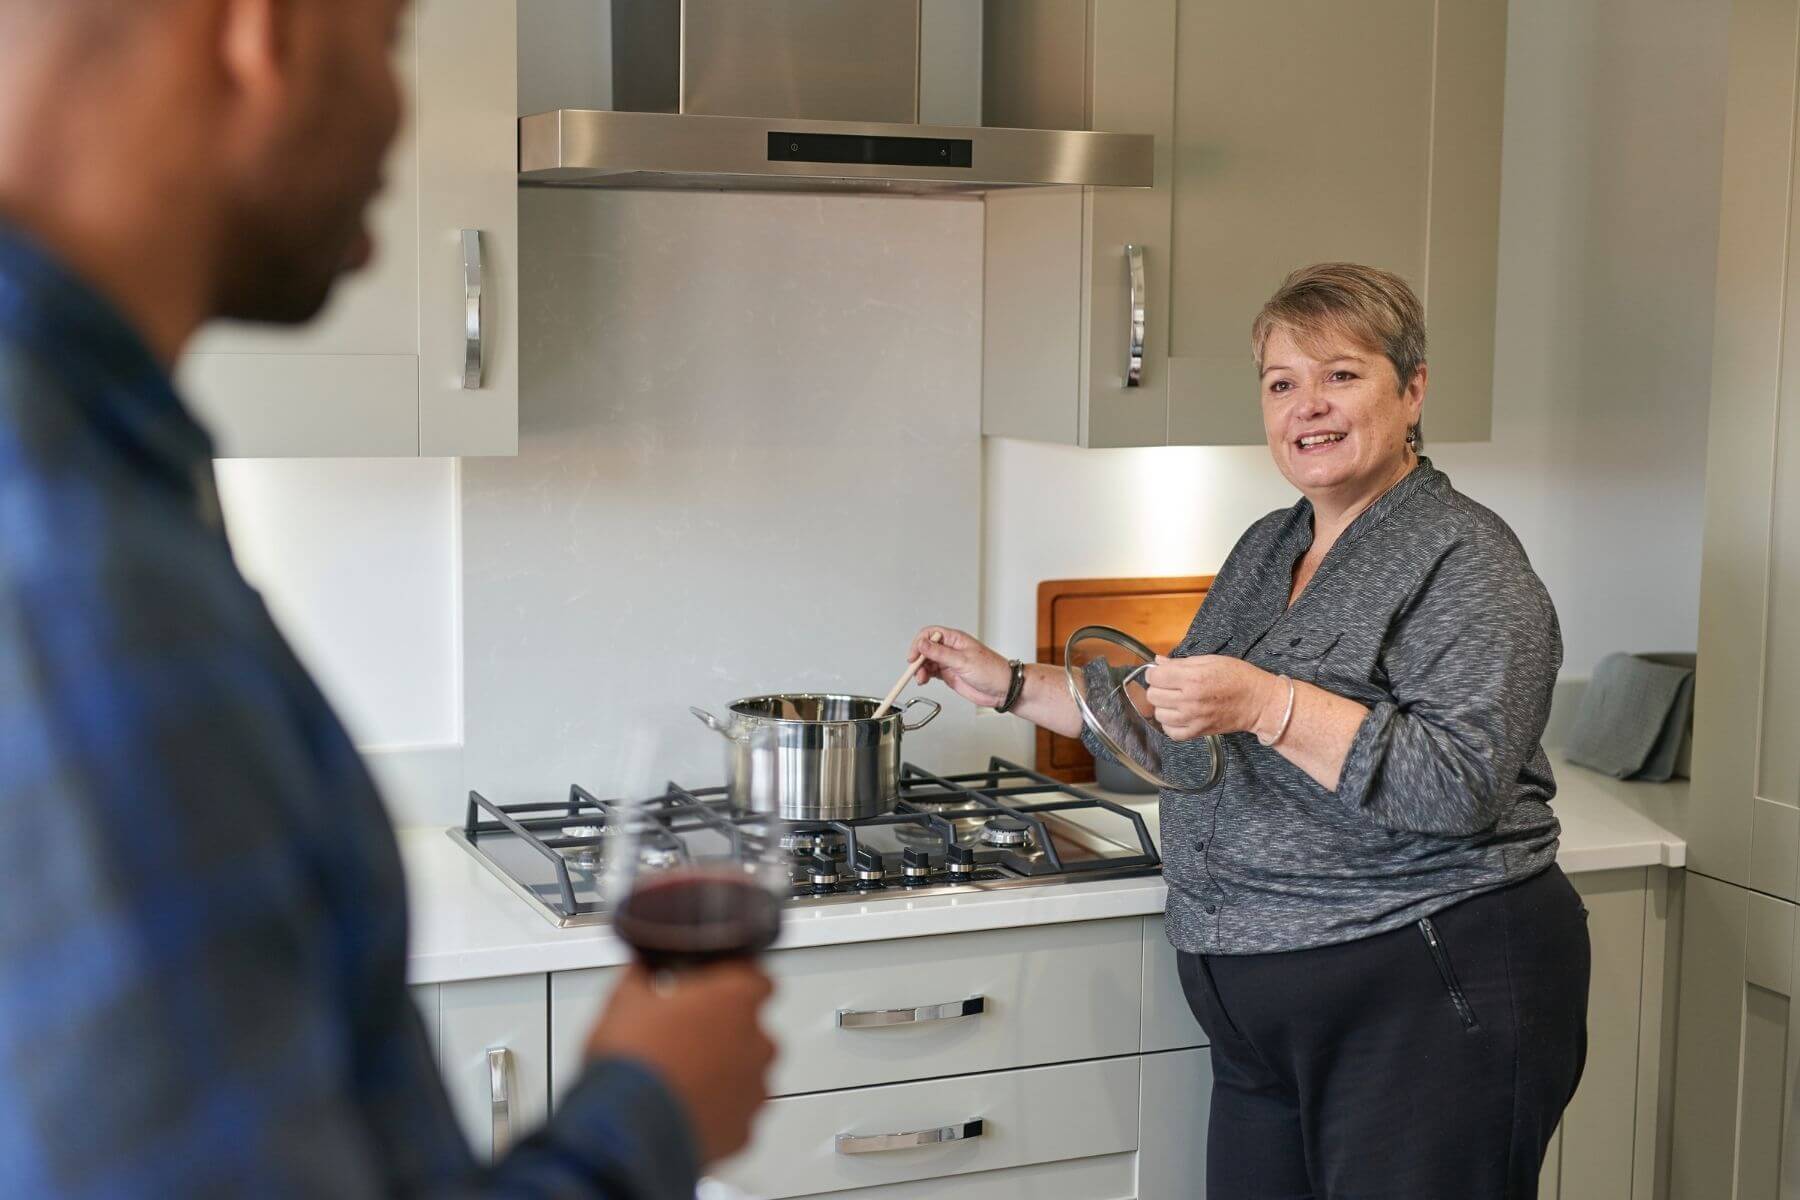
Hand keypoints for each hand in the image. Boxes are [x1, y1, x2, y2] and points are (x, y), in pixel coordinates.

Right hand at [585, 961, 775, 1164]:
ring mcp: (754, 1089)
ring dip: (722, 1074)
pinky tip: (683, 1110)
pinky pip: (736, 1114)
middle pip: (752, 1029)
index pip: (757, 977)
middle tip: (685, 1038)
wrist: (625, 1131)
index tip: (712, 989)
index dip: (732, 982)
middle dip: (724, 1033)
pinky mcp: (744, 1131)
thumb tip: (641, 973)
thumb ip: (643, 978)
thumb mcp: (624, 1002)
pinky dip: (716, 1113)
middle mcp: (757, 1042)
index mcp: (735, 998)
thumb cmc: (633, 1062)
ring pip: (747, 1074)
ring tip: (680, 1079)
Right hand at [908, 626, 1010, 707]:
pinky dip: (925, 675)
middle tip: (915, 670)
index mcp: (955, 639)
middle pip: (926, 648)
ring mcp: (949, 662)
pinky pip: (931, 672)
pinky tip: (924, 680)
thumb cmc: (992, 671)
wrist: (1003, 689)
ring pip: (927, 661)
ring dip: (920, 669)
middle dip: (918, 659)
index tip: (914, 656)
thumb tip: (922, 644)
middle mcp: (951, 649)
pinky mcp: (949, 674)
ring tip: (921, 678)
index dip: (919, 643)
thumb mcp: (963, 661)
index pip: (930, 634)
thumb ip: (941, 653)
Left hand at [1143, 655, 1282, 740]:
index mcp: (1192, 678)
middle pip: (1153, 695)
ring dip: (1164, 706)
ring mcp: (1192, 719)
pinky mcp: (1198, 733)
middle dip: (1158, 687)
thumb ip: (1181, 662)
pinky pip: (1170, 732)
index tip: (1162, 672)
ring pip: (1158, 714)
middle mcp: (1189, 700)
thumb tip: (1158, 662)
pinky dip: (1171, 724)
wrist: (1259, 702)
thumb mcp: (1211, 660)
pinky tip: (1179, 715)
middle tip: (1170, 685)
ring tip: (1175, 700)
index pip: (1155, 676)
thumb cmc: (1238, 676)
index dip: (1155, 672)